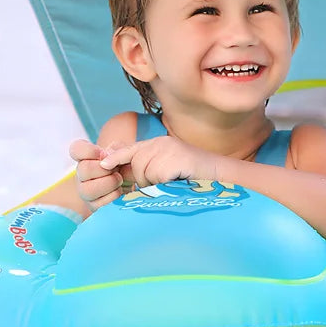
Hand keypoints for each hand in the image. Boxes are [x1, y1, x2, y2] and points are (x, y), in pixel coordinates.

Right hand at [69, 138, 133, 210]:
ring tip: (119, 180)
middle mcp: (82, 174)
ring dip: (108, 183)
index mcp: (86, 157)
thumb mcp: (124, 151)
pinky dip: (112, 196)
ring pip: (87, 189)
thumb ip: (116, 149)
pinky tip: (119, 190)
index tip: (102, 153)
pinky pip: (98, 204)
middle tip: (116, 168)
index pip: (75, 150)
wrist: (134, 181)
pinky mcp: (94, 205)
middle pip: (83, 169)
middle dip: (103, 169)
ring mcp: (86, 191)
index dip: (88, 150)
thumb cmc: (125, 163)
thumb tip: (105, 156)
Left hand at [99, 136, 219, 188]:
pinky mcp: (174, 158)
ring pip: (144, 171)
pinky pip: (156, 176)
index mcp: (160, 144)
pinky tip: (178, 182)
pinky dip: (164, 184)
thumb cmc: (196, 179)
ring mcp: (168, 149)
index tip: (103, 164)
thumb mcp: (169, 171)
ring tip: (173, 182)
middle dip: (143, 179)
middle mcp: (162, 142)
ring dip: (154, 184)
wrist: (222, 177)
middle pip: (135, 163)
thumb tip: (125, 175)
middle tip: (163, 183)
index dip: (116, 157)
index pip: (132, 149)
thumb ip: (149, 169)